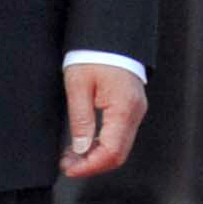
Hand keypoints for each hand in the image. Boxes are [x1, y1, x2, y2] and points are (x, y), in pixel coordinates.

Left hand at [59, 62, 146, 179]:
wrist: (109, 35)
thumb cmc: (93, 55)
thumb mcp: (78, 86)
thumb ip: (80, 119)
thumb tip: (80, 149)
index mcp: (124, 107)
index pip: (111, 151)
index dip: (89, 166)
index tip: (68, 168)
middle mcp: (135, 112)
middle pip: (118, 154)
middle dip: (92, 165)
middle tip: (67, 164)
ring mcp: (136, 111)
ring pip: (119, 148)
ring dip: (96, 157)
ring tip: (71, 155)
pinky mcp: (131, 108)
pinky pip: (120, 136)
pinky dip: (102, 146)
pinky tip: (85, 144)